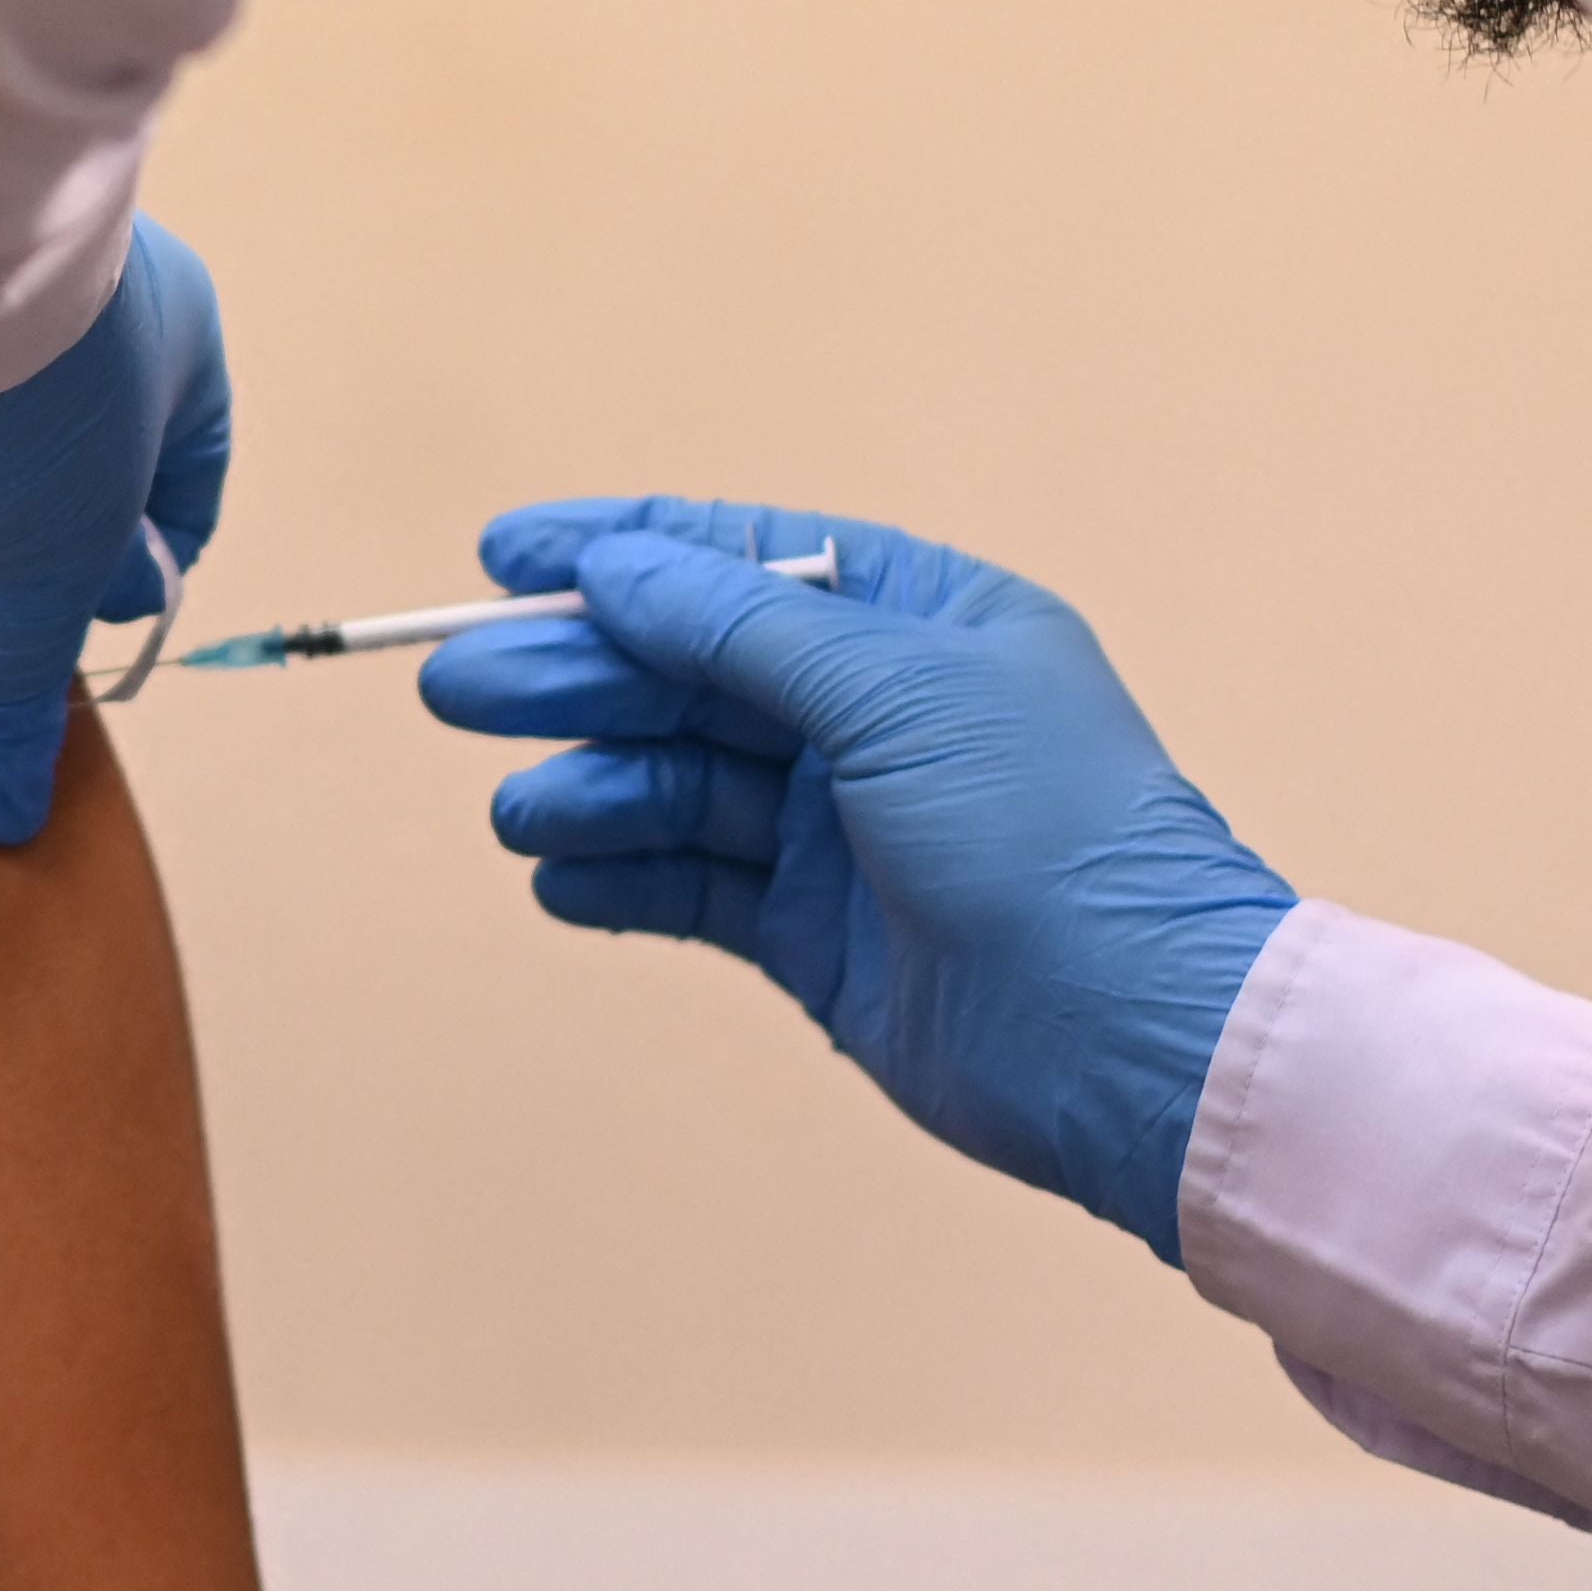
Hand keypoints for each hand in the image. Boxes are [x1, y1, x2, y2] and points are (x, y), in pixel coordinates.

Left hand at [0, 216, 232, 846]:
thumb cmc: (35, 378)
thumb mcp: (44, 558)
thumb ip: (16, 680)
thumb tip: (3, 808)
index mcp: (181, 346)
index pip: (186, 485)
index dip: (136, 572)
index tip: (75, 630)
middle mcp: (96, 303)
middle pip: (71, 457)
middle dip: (21, 537)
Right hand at [418, 497, 1293, 1262]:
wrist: (1131, 1039)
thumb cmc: (1047, 836)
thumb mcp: (895, 692)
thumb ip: (739, 627)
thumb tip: (616, 567)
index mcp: (924, 622)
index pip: (744, 561)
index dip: (621, 551)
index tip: (502, 557)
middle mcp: (880, 715)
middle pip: (690, 673)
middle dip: (576, 677)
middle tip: (460, 691)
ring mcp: (844, 828)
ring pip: (679, 782)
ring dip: (591, 788)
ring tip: (524, 815)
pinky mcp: (814, 935)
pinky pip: (691, 885)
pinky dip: (622, 878)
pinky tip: (560, 879)